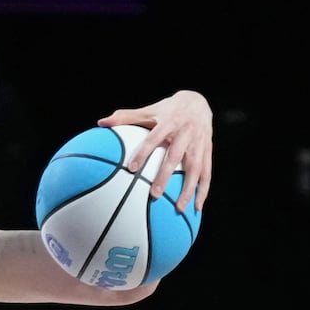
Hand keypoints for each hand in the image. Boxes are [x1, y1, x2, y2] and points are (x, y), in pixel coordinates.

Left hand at [98, 89, 212, 212]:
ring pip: (195, 168)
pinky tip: (197, 207)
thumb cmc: (168, 109)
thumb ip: (125, 117)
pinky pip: (207, 173)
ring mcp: (199, 143)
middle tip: (155, 195)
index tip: (131, 168)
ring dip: (188, 189)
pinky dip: (203, 190)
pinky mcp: (208, 151)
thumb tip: (100, 123)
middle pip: (175, 156)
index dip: (143, 152)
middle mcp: (186, 133)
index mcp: (169, 122)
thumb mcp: (148, 110)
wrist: (198, 101)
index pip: (153, 138)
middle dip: (165, 176)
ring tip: (179, 208)